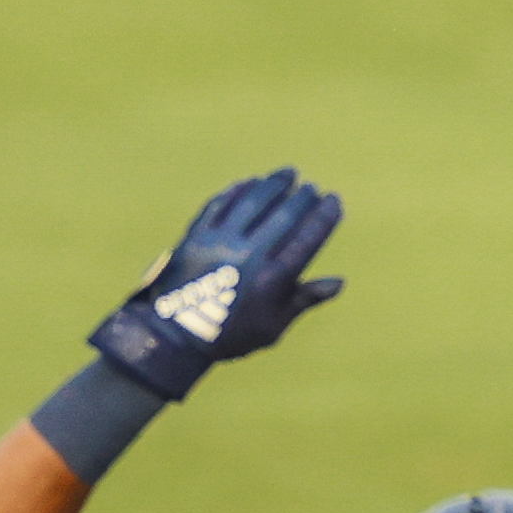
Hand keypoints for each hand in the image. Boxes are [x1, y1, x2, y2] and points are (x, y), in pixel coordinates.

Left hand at [85, 169, 345, 402]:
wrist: (174, 338)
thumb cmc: (229, 336)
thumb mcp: (272, 328)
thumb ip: (303, 300)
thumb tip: (339, 282)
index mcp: (271, 281)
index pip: (307, 239)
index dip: (324, 216)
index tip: (333, 200)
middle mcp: (248, 256)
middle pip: (283, 215)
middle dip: (302, 197)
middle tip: (311, 187)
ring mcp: (219, 243)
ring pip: (252, 201)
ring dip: (273, 184)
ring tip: (287, 173)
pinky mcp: (196, 236)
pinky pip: (220, 204)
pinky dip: (238, 190)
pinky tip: (251, 182)